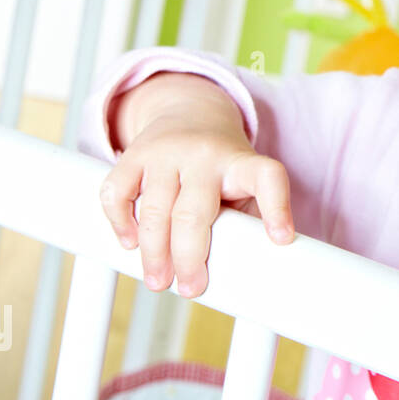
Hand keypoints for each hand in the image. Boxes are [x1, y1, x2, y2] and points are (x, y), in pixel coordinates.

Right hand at [99, 110, 295, 298]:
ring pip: (153, 209)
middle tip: (190, 289)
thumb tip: (241, 273)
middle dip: (189, 258)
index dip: (276, 208)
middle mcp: (204, 155)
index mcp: (241, 163)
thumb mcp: (243, 183)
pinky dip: (120, 223)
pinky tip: (130, 243)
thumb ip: (242, 218)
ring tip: (158, 281)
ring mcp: (166, 152)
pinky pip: (117, 193)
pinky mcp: (134, 154)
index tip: (282, 239)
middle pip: (193, 214)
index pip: (267, 178)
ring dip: (154, 252)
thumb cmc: (221, 164)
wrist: (191, 111)